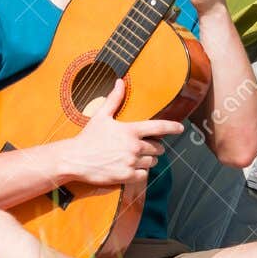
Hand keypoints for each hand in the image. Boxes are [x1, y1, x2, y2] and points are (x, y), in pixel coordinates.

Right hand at [62, 78, 183, 187]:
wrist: (75, 159)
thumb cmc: (88, 137)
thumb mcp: (101, 115)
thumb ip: (114, 99)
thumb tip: (120, 81)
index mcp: (130, 130)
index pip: (158, 127)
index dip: (172, 127)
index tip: (181, 128)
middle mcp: (134, 147)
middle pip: (158, 147)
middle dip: (155, 146)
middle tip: (145, 145)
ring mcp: (131, 162)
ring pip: (152, 162)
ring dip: (148, 159)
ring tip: (137, 157)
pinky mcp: (127, 176)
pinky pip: (144, 175)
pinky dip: (141, 172)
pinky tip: (132, 168)